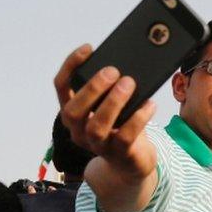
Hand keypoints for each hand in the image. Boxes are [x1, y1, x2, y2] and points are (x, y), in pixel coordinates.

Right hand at [53, 44, 156, 179]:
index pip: (61, 88)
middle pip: (73, 111)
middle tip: (112, 71)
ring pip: (96, 126)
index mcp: (75, 113)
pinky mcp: (119, 154)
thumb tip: (128, 63)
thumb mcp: (113, 105)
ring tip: (129, 83)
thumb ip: (112, 89)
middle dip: (91, 89)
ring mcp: (97, 145)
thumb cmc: (121, 126)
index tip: (88, 48)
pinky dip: (138, 118)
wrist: (132, 163)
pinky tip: (150, 104)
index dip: (70, 66)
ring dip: (113, 103)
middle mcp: (79, 130)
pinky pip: (125, 137)